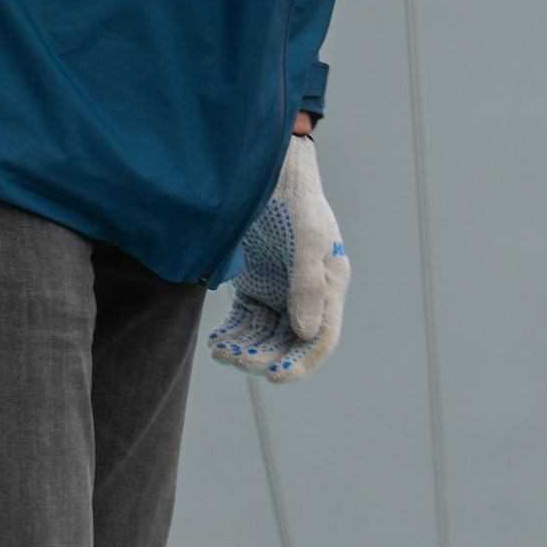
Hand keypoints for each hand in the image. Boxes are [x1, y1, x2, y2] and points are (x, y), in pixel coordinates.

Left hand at [209, 134, 348, 381]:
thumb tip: (305, 334)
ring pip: (264, 337)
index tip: (275, 376)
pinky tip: (217, 343)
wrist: (265, 170)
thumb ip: (308, 285)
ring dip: (246, 350)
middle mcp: (307, 294)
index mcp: (329, 285)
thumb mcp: (306, 238)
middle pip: (289, 344)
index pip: (322, 338)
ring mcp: (279, 291)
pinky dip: (232, 335)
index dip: (301, 363)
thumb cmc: (294, 198)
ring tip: (222, 352)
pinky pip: (244, 322)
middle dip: (265, 358)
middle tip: (237, 360)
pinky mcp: (254, 285)